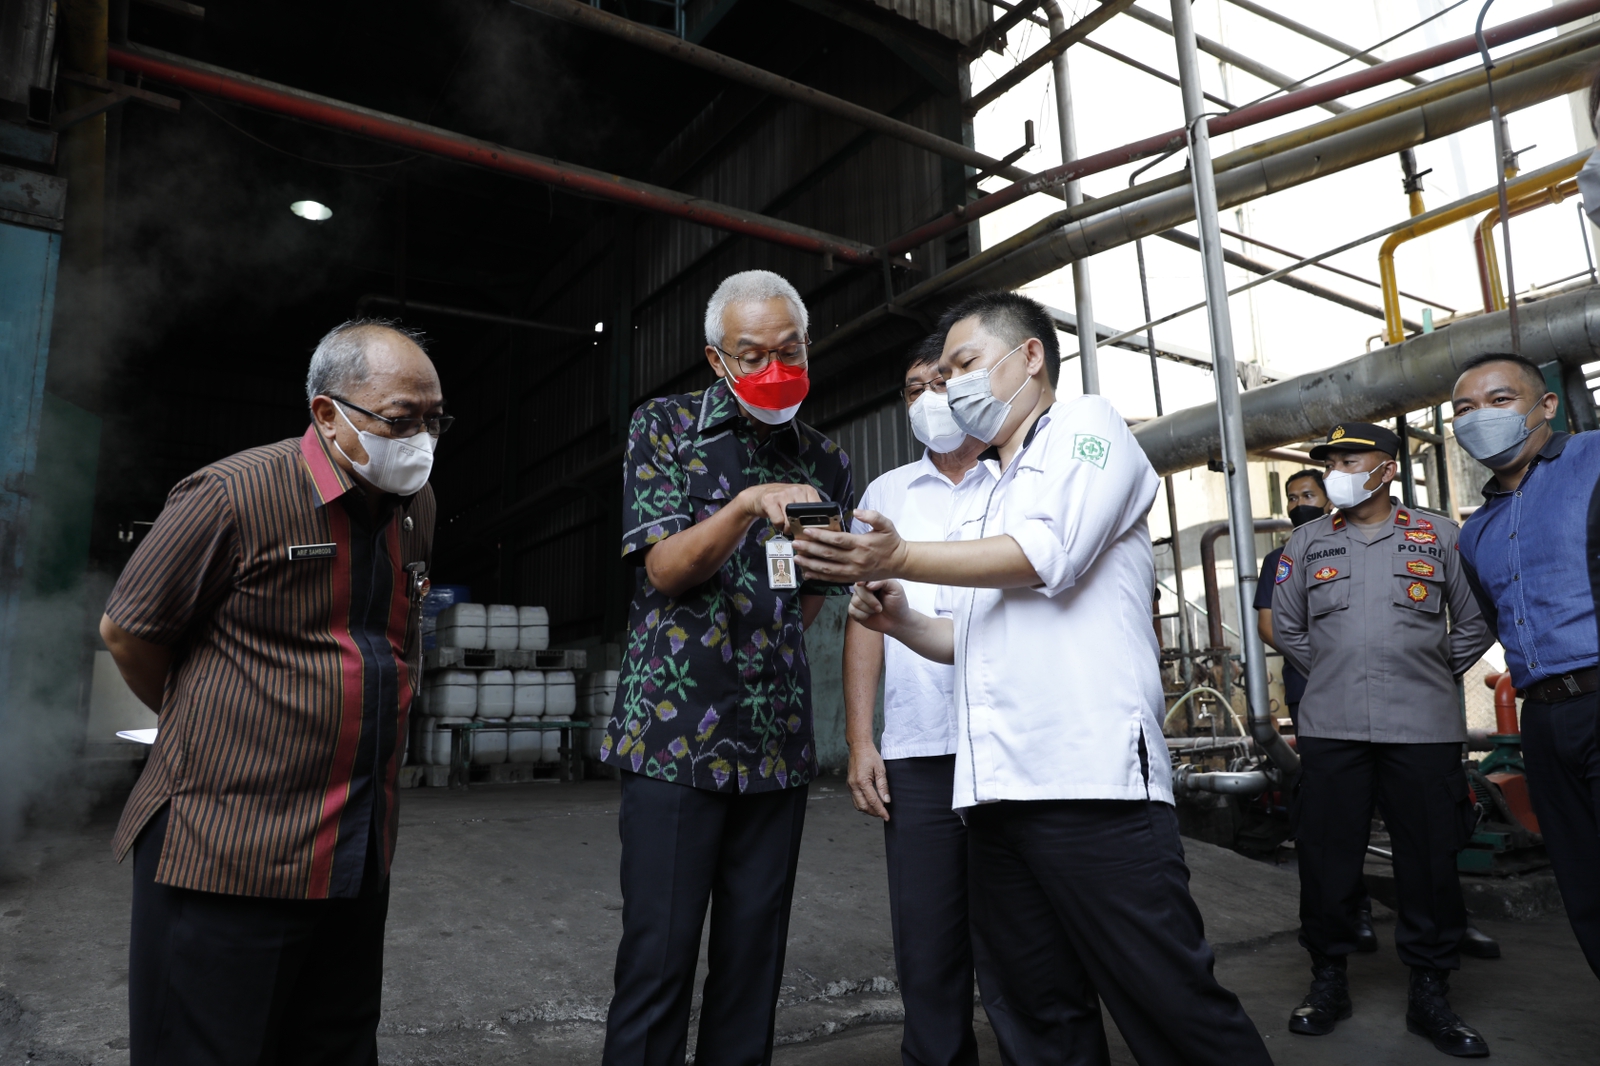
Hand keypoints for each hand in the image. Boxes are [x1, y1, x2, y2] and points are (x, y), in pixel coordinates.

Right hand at [738, 482, 821, 535]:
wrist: (760, 495)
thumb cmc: (783, 501)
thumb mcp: (800, 502)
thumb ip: (811, 513)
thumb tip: (823, 531)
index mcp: (808, 490)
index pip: (819, 510)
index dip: (817, 524)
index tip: (813, 530)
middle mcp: (796, 490)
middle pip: (805, 518)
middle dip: (801, 528)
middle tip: (796, 528)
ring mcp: (783, 494)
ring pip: (791, 521)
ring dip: (788, 528)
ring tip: (786, 524)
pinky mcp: (770, 500)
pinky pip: (779, 521)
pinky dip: (778, 526)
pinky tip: (777, 522)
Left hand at [791, 509, 906, 583]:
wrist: (901, 563)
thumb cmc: (892, 543)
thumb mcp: (886, 524)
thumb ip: (872, 516)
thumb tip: (857, 512)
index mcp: (862, 544)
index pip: (837, 540)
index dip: (820, 536)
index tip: (807, 532)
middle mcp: (856, 560)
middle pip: (828, 555)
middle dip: (809, 549)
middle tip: (796, 544)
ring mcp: (853, 571)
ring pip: (827, 569)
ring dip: (810, 564)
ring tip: (797, 558)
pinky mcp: (853, 578)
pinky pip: (833, 579)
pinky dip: (819, 576)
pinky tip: (808, 573)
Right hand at [847, 741, 890, 820]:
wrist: (859, 746)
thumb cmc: (870, 755)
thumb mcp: (880, 769)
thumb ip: (883, 786)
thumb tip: (887, 800)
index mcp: (862, 782)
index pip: (873, 801)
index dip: (881, 811)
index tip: (887, 817)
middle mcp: (853, 785)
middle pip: (863, 806)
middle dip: (874, 813)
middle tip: (883, 815)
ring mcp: (850, 785)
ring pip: (857, 805)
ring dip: (867, 810)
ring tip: (878, 810)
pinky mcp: (849, 784)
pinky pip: (855, 799)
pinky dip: (863, 803)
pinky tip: (870, 802)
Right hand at [848, 580, 910, 635]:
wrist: (896, 621)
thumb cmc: (897, 603)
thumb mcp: (896, 589)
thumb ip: (883, 581)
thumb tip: (868, 585)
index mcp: (873, 581)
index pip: (863, 577)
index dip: (861, 581)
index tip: (862, 584)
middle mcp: (864, 589)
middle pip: (858, 589)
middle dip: (869, 600)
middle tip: (880, 608)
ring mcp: (858, 600)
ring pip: (855, 601)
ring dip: (868, 609)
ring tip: (877, 611)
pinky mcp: (854, 611)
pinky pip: (852, 611)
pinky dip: (862, 615)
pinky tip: (869, 616)